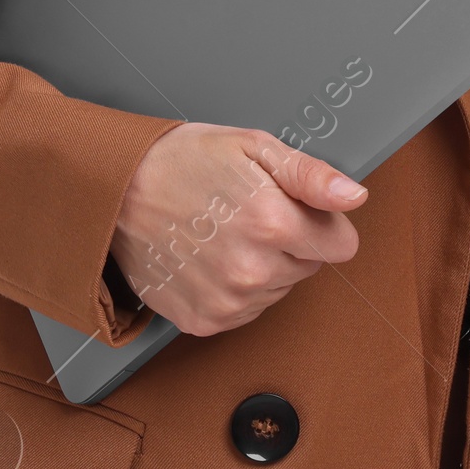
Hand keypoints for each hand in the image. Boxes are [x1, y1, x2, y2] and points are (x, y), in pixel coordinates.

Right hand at [109, 122, 367, 337]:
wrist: (115, 191)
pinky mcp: (205, 322)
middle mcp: (253, 271)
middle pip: (309, 267)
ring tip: (222, 231)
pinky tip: (209, 257)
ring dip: (262, 265)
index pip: (342, 245)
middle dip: (289, 240)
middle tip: (247, 210)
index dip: (321, 221)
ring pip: (278, 289)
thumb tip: (354, 196)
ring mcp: (228, 302)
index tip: (293, 206)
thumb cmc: (181, 160)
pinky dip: (235, 288)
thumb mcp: (252, 146)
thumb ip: (311, 175)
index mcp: (272, 222)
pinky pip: (247, 310)